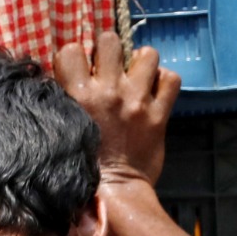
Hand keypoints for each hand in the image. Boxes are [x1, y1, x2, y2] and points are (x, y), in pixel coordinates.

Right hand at [53, 31, 180, 186]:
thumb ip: (69, 102)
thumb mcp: (65, 129)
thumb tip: (73, 81)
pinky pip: (171, 79)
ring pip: (146, 54)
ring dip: (142, 65)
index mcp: (78, 95)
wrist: (115, 195)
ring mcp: (137, 101)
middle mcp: (108, 92)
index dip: (76, 59)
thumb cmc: (83, 167)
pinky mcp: (159, 114)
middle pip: (109, 39)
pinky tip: (155, 93)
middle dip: (110, 52)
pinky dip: (164, 83)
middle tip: (111, 70)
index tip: (81, 73)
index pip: (70, 50)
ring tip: (137, 80)